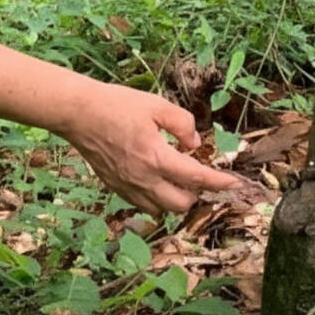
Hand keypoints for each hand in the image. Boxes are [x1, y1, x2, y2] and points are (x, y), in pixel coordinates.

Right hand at [63, 82, 241, 215]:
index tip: (235, 183)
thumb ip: (182, 124)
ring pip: (161, 210)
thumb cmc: (118, 105)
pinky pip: (142, 205)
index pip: (197, 178)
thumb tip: (194, 143)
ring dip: (175, 198)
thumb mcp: (157, 104)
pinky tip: (155, 179)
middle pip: (181, 203)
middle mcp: (143, 179)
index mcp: (157, 158)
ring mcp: (127, 187)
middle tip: (199, 173)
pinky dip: (155, 199)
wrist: (80, 113)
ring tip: (177, 177)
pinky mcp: (115, 187)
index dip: (219, 182)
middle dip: (197, 192)